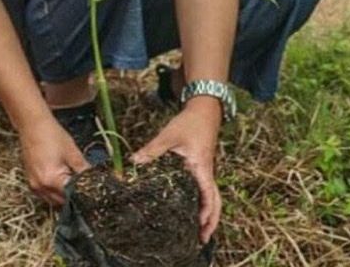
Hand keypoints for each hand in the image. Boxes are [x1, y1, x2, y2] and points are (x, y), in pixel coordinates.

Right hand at [19, 117, 90, 206]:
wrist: (32, 125)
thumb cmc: (51, 135)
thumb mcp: (72, 152)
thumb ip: (84, 170)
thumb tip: (96, 180)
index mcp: (51, 179)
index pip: (72, 196)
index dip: (83, 194)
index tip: (92, 190)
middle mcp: (40, 186)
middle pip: (63, 202)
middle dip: (74, 196)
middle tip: (84, 185)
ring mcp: (34, 185)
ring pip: (53, 200)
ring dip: (64, 195)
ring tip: (73, 181)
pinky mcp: (31, 182)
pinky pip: (45, 194)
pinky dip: (55, 192)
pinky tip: (62, 180)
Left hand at [130, 97, 221, 243]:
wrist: (204, 110)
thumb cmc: (190, 122)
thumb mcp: (169, 135)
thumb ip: (152, 150)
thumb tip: (134, 163)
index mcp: (202, 167)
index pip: (209, 194)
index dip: (206, 211)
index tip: (200, 226)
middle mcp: (207, 172)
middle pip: (215, 201)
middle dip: (211, 221)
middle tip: (201, 239)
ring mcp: (205, 171)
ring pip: (212, 197)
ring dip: (207, 214)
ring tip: (198, 231)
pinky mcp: (201, 169)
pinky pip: (205, 191)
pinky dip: (203, 204)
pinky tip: (192, 211)